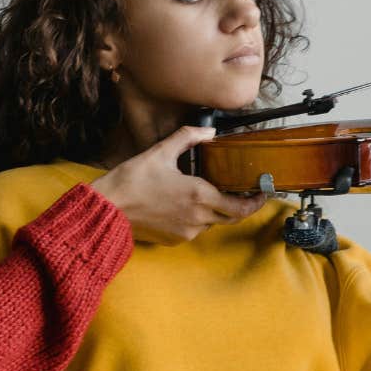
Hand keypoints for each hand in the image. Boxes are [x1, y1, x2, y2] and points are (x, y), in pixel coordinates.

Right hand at [89, 126, 266, 244]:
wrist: (108, 210)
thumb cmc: (131, 181)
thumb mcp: (160, 151)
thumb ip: (187, 138)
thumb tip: (208, 131)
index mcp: (199, 195)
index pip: (239, 207)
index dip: (255, 202)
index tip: (263, 194)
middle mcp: (197, 217)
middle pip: (229, 216)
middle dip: (238, 206)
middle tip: (242, 192)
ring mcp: (186, 232)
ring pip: (211, 222)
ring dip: (213, 210)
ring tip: (204, 192)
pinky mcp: (174, 240)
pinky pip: (194, 229)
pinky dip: (195, 218)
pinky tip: (182, 204)